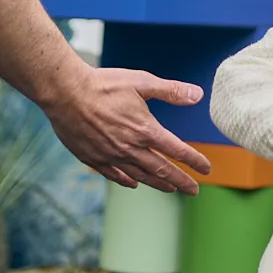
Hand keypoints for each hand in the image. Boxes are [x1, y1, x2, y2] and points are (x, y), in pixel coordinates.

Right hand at [42, 61, 211, 193]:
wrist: (66, 92)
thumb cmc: (104, 84)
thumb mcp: (142, 82)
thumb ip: (171, 91)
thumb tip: (197, 95)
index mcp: (145, 129)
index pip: (177, 150)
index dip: (194, 161)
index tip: (206, 169)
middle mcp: (130, 148)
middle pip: (161, 169)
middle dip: (180, 181)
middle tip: (194, 190)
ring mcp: (111, 156)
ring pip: (140, 176)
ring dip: (157, 184)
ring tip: (170, 189)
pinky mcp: (93, 158)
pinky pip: (114, 175)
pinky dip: (127, 181)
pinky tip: (133, 184)